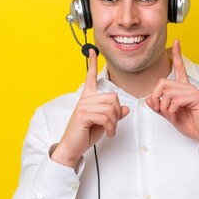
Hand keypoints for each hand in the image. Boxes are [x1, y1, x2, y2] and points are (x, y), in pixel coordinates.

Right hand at [51, 50, 129, 167]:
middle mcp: (85, 100)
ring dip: (114, 123)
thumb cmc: (85, 134)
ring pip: (111, 108)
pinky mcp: (84, 115)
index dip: (92, 64)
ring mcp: (83, 106)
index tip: (93, 51)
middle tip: (113, 124)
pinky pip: (106, 117)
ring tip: (109, 130)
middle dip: (117, 112)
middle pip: (113, 97)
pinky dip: (111, 127)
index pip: (90, 78)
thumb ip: (114, 114)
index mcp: (88, 99)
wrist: (73, 147)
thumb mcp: (104, 123)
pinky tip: (108, 133)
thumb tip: (126, 109)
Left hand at [146, 39, 198, 153]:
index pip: (179, 68)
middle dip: (157, 98)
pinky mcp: (196, 97)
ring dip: (165, 108)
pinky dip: (172, 111)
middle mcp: (187, 87)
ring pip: (168, 93)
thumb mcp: (170, 115)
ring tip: (173, 115)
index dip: (177, 55)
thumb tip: (149, 99)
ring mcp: (192, 91)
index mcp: (182, 89)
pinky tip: (178, 115)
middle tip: (160, 109)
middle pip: (162, 83)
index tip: (177, 41)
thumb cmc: (192, 124)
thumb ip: (160, 107)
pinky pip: (175, 100)